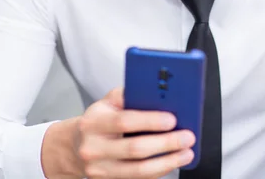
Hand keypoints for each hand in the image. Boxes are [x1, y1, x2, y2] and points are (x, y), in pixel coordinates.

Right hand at [74, 87, 194, 177]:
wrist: (76, 145)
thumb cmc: (100, 119)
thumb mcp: (108, 102)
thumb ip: (129, 95)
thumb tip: (160, 94)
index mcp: (94, 122)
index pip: (124, 120)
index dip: (150, 121)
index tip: (173, 119)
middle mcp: (93, 147)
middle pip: (135, 148)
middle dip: (166, 143)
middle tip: (187, 137)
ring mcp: (99, 168)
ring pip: (138, 170)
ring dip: (167, 162)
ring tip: (186, 153)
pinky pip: (138, 178)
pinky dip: (159, 170)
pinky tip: (173, 162)